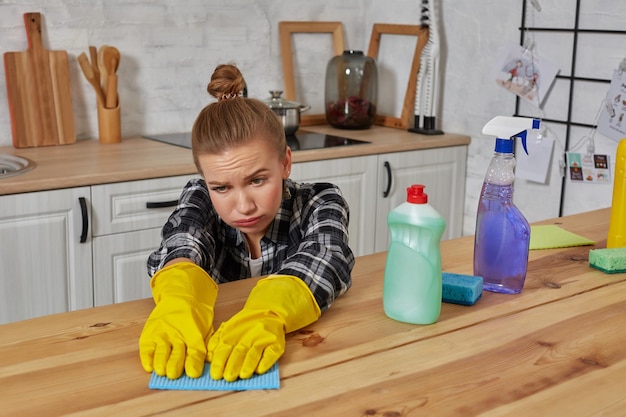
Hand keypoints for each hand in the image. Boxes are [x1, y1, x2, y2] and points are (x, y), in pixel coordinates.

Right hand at [139, 262, 217, 378]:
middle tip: (173, 374)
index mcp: (195, 334)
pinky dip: (147, 358)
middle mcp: (178, 334)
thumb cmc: (195, 317)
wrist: (181, 296)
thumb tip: (209, 361)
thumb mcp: (205, 330)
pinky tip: (149, 367)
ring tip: (161, 371)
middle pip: (177, 353)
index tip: (193, 374)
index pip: (195, 351)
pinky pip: (147, 348)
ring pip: (161, 351)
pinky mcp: (150, 333)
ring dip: (161, 362)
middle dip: (175, 365)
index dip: (194, 363)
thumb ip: (205, 346)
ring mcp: (163, 333)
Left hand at [207, 275, 319, 381]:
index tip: (215, 375)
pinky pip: (271, 353)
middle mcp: (247, 338)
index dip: (219, 362)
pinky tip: (260, 369)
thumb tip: (208, 357)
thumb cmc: (244, 327)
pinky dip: (266, 362)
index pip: (224, 349)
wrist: (268, 313)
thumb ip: (216, 342)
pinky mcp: (276, 343)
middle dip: (232, 365)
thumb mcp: (227, 330)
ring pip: (254, 353)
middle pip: (239, 352)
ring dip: (248, 364)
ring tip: (243, 375)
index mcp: (232, 336)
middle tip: (228, 377)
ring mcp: (262, 340)